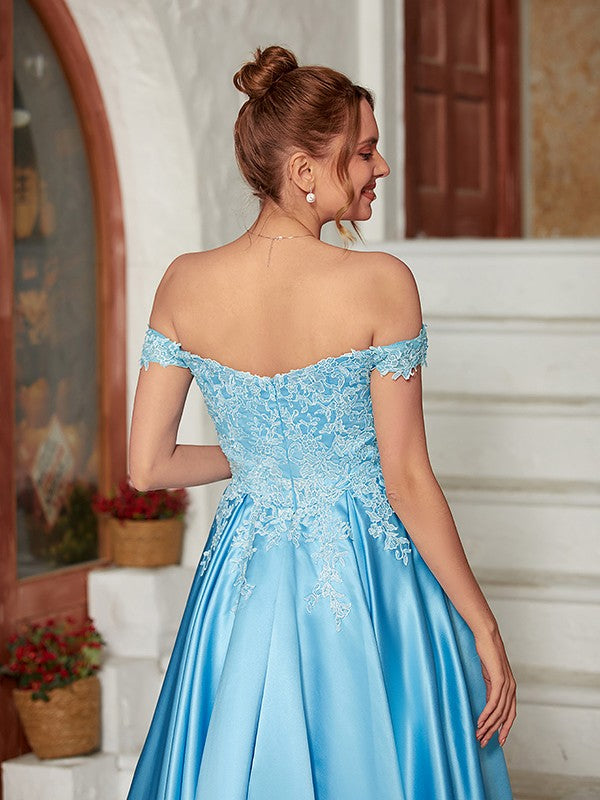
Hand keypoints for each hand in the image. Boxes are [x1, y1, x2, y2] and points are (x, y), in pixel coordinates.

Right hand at [473, 627, 516, 747]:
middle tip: (483, 742)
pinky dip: (487, 714)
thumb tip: (489, 705)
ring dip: (488, 725)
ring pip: (499, 712)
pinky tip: (480, 721)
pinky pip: (494, 702)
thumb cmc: (487, 653)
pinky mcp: (499, 680)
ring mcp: (507, 684)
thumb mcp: (489, 675)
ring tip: (478, 734)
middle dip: (494, 731)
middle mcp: (511, 688)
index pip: (510, 714)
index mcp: (510, 688)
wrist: (487, 636)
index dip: (504, 729)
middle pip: (504, 717)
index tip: (497, 741)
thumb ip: (491, 690)